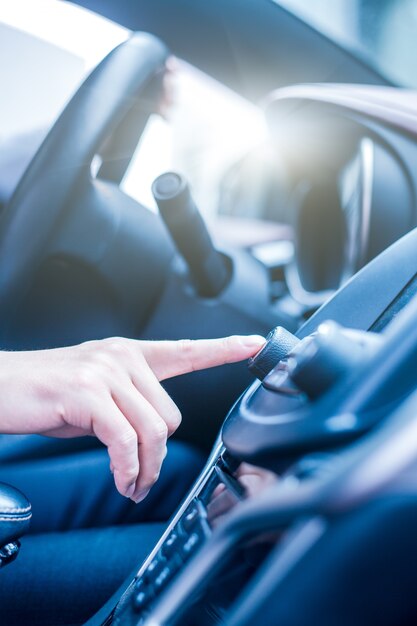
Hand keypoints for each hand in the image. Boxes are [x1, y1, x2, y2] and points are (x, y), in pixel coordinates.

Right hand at [0, 335, 263, 501]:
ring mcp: (106, 372)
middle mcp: (122, 356)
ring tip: (132, 483)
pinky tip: (121, 480)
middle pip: (172, 415)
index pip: (186, 350)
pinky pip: (126, 442)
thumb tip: (154, 437)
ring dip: (146, 468)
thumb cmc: (47, 394)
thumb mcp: (96, 393)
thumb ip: (130, 404)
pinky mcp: (87, 393)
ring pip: (154, 430)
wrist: (0, 387)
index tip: (256, 344)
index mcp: (129, 353)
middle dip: (159, 454)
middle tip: (140, 477)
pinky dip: (128, 470)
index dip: (224, 348)